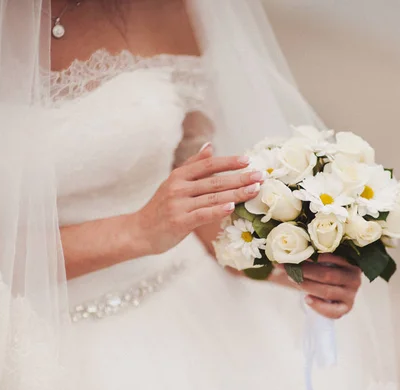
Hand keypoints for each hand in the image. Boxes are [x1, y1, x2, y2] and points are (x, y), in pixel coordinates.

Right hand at [133, 143, 264, 254]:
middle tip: (260, 176)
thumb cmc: (161, 208)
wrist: (139, 232)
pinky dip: (218, 210)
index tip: (248, 160)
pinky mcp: (179, 222)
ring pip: (213, 197)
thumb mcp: (173, 182)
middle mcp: (178, 187)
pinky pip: (203, 214)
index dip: (228, 162)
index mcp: (179, 176)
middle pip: (215, 180)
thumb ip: (192, 165)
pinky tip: (232, 206)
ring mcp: (179, 204)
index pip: (208, 165)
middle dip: (240, 178)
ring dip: (236, 193)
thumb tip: (210, 146)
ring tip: (254, 190)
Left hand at [276, 254, 361, 318]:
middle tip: (289, 268)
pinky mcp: (346, 308)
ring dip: (307, 285)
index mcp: (351, 262)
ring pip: (327, 291)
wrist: (324, 287)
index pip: (333, 257)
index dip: (314, 256)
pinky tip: (306, 299)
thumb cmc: (321, 269)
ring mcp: (351, 295)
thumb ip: (311, 255)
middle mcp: (355, 278)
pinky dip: (318, 306)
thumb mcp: (319, 259)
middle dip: (306, 271)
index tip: (297, 254)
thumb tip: (287, 253)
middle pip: (328, 275)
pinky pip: (332, 311)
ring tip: (292, 279)